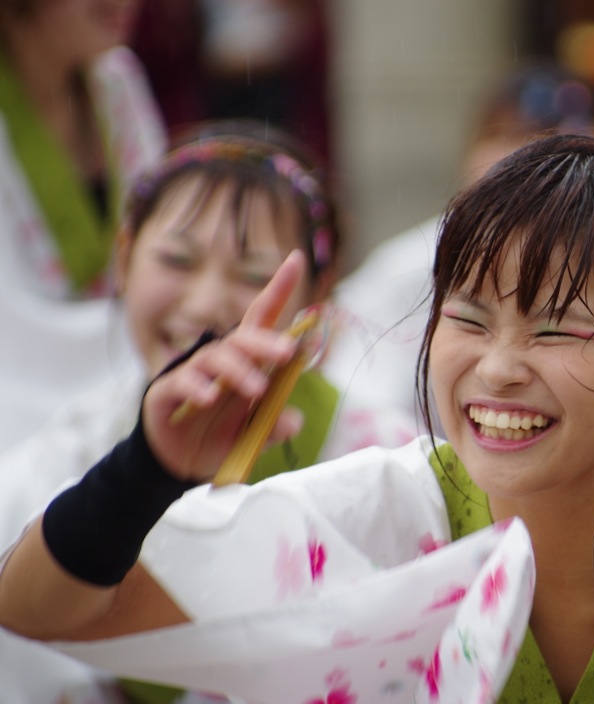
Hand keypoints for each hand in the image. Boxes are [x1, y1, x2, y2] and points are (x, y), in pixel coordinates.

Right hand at [141, 250, 307, 480]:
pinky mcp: (167, 391)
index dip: (279, 288)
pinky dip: (197, 388)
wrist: (181, 463)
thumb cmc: (223, 437)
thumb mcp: (254, 436)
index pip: (263, 318)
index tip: (297, 259)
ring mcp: (194, 373)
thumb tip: (293, 421)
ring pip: (217, 359)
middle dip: (266, 342)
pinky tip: (209, 398)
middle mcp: (222, 361)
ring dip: (238, 371)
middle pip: (244, 338)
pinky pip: (183, 382)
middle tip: (287, 352)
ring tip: (256, 389)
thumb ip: (274, 427)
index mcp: (248, 362)